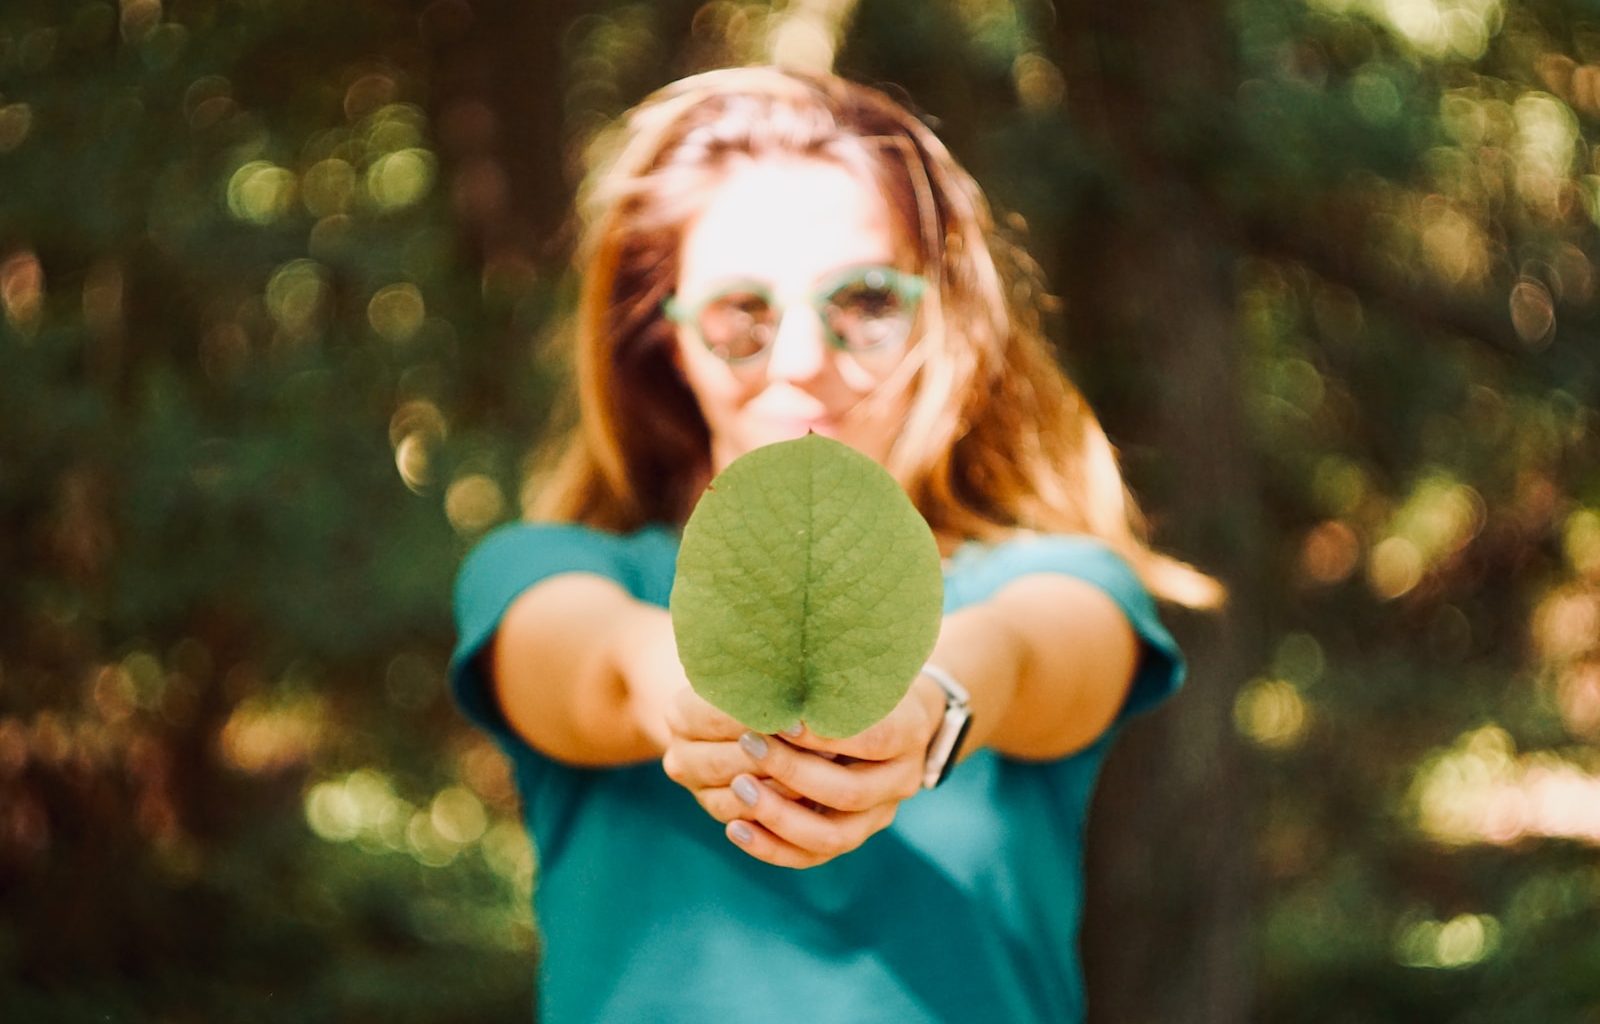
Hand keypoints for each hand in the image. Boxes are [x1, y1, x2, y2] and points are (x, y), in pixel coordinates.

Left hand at [662, 676, 944, 868]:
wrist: (900, 717)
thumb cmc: (867, 679)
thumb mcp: (860, 666)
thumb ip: (829, 674)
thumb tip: (775, 663)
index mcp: (909, 732)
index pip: (872, 739)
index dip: (825, 734)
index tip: (782, 720)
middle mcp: (901, 780)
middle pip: (848, 791)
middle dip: (792, 771)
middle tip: (747, 745)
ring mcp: (878, 814)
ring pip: (831, 836)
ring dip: (779, 816)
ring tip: (737, 789)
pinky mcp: (852, 834)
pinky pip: (812, 857)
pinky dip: (773, 847)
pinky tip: (736, 827)